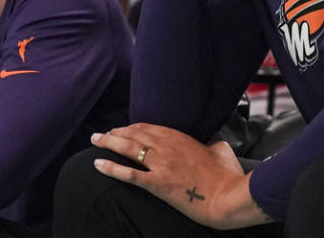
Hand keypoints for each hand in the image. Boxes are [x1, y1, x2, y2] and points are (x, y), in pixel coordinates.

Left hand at [91, 123, 270, 228]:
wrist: (228, 196)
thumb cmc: (228, 175)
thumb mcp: (222, 150)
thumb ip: (213, 144)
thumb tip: (213, 144)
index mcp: (181, 138)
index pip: (149, 127)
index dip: (132, 127)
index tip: (123, 129)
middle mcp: (168, 147)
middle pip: (135, 134)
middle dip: (116, 132)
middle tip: (102, 134)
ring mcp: (162, 165)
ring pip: (129, 149)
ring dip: (109, 143)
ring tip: (95, 141)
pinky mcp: (158, 184)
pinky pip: (130, 174)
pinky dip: (112, 168)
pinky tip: (98, 165)